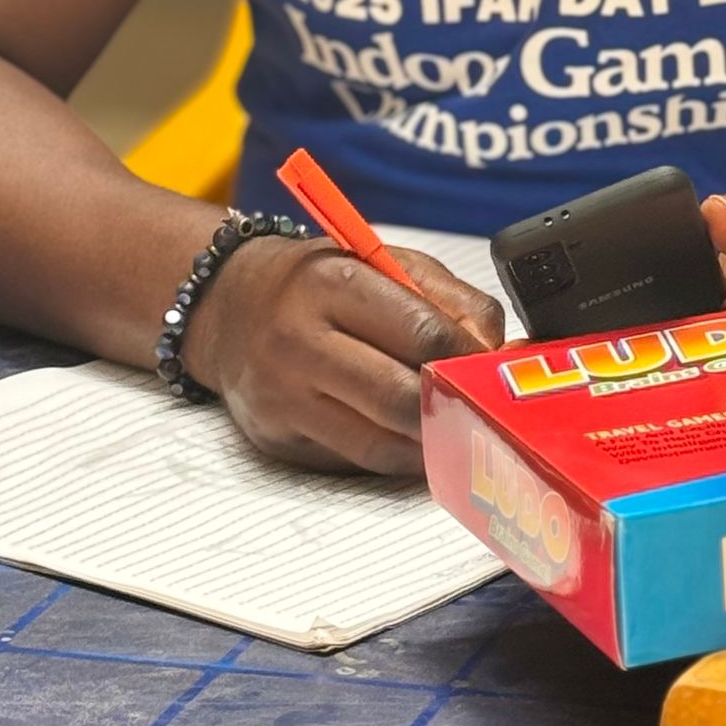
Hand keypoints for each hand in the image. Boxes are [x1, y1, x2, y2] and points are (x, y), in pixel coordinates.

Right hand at [185, 237, 504, 477]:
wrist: (231, 306)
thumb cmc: (320, 282)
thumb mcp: (385, 263)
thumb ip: (450, 299)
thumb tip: (495, 350)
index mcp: (331, 283)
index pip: (421, 331)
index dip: (467, 354)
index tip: (489, 364)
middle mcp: (298, 341)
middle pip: (401, 398)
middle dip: (450, 405)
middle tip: (476, 402)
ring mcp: (283, 396)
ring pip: (381, 444)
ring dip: (429, 440)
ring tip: (451, 423)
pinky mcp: (278, 439)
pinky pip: (355, 461)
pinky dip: (396, 456)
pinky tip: (412, 438)